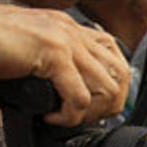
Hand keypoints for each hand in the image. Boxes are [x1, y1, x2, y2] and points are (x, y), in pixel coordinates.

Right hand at [0, 4, 129, 125]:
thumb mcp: (28, 53)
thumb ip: (52, 65)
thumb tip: (72, 96)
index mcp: (66, 27)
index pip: (112, 56)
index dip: (112, 86)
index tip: (96, 106)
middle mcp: (70, 30)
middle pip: (119, 73)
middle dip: (109, 103)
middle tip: (84, 118)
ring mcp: (63, 39)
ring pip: (106, 87)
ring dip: (91, 112)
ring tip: (67, 118)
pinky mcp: (53, 52)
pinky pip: (80, 97)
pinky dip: (70, 115)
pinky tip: (52, 117)